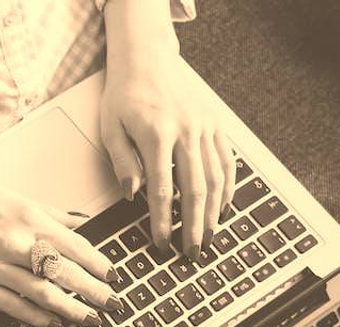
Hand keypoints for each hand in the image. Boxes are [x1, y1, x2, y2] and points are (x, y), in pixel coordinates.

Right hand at [0, 173, 119, 326]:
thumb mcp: (9, 195)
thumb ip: (47, 211)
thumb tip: (79, 221)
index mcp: (27, 218)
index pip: (76, 246)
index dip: (99, 264)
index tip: (114, 276)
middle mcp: (16, 243)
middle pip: (66, 273)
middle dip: (95, 291)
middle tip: (114, 304)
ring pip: (44, 294)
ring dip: (72, 309)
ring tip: (91, 319)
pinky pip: (14, 305)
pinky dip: (37, 316)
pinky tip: (53, 323)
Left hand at [100, 18, 235, 259]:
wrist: (148, 59)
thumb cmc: (124, 95)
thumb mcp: (110, 127)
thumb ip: (122, 162)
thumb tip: (133, 195)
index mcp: (157, 135)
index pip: (162, 189)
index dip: (163, 221)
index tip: (161, 243)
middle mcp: (187, 132)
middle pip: (196, 189)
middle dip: (195, 226)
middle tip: (193, 253)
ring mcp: (206, 128)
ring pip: (217, 178)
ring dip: (215, 212)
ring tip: (209, 238)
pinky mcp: (215, 125)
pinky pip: (227, 161)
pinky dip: (228, 187)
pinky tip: (223, 208)